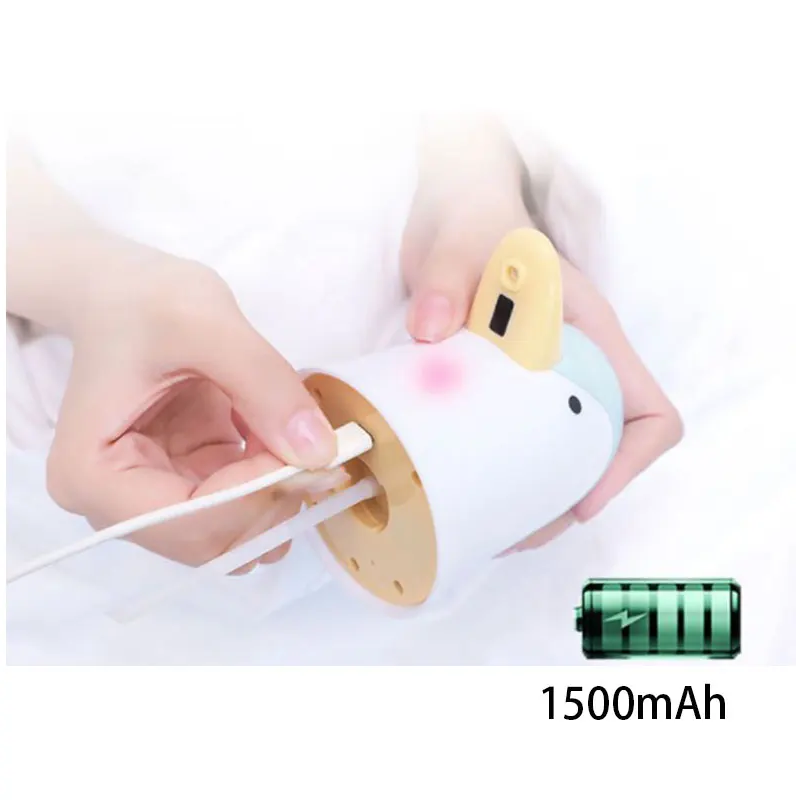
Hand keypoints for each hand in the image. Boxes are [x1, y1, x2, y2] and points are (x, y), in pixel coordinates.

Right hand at [8, 141, 342, 571]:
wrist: (127, 292)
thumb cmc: (145, 300)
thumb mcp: (206, 322)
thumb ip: (265, 386)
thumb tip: (320, 453)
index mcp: (91, 475)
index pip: (187, 522)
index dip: (257, 496)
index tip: (312, 452)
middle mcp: (116, 506)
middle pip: (213, 541)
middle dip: (274, 499)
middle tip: (318, 446)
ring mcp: (155, 499)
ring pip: (237, 533)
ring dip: (281, 493)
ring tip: (294, 431)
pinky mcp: (188, 485)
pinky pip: (245, 506)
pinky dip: (277, 479)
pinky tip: (282, 432)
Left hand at [400, 119, 682, 552]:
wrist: (451, 213)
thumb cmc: (475, 221)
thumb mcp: (463, 244)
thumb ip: (448, 278)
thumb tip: (431, 330)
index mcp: (591, 337)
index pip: (648, 414)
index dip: (628, 465)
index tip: (580, 498)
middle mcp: (575, 367)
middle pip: (602, 453)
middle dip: (566, 500)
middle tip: (514, 531)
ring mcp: (539, 381)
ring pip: (560, 456)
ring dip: (533, 498)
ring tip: (487, 525)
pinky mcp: (502, 388)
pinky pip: (516, 443)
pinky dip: (500, 473)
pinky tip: (462, 490)